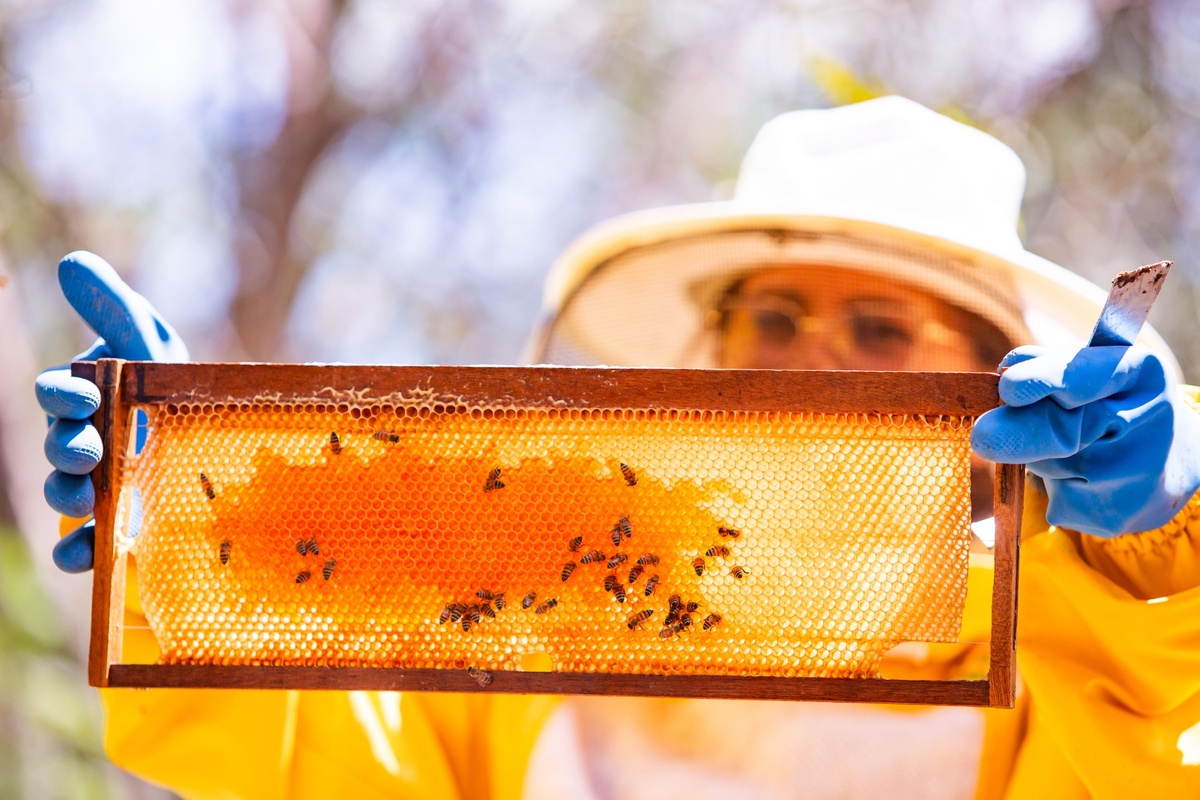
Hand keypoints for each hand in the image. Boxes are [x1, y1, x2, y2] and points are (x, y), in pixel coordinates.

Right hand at [36, 251, 188, 571]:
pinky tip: (82, 556)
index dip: (63, 395)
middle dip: (66, 450)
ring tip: (84, 500)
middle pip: (59, 446)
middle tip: (85, 454)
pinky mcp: (121, 518)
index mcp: (87, 393)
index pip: (58, 392)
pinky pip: (90, 539)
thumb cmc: (174, 378)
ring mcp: (101, 480)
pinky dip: (79, 550)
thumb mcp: (151, 340)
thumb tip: (72, 262)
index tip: (84, 394)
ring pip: (67, 492)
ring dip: (68, 496)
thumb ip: (112, 308)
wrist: (218, 433)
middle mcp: (86, 437)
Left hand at [971, 344, 1199, 537]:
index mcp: (1138, 373)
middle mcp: (1145, 422)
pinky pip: (1055, 500)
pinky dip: (1053, 487)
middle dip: (1016, 435)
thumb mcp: (1091, 370)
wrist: (1166, 463)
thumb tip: (1007, 371)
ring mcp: (1134, 475)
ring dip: (1037, 457)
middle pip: (1063, 432)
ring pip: (1048, 467)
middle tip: (982, 437)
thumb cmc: (1110, 402)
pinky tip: (1082, 480)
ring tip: (1072, 449)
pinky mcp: (1113, 517)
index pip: (1090, 376)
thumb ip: (1047, 364)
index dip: (1047, 381)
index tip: (1010, 388)